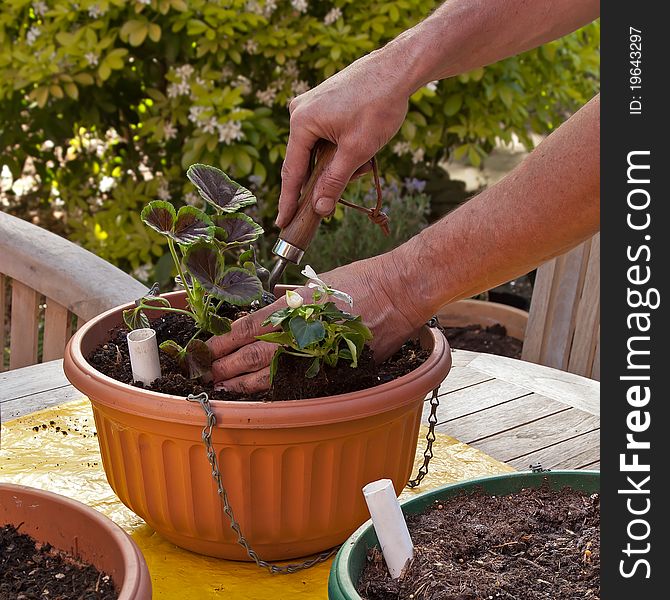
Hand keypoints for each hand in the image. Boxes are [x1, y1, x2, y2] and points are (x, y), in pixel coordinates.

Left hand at [207, 254, 423, 393]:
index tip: (208, 347)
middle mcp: (302, 329)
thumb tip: (274, 302)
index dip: (225, 340)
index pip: (249, 326)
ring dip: (245, 381)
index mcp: (294, 305)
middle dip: (227, 364)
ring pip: (273, 372)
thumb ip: (294, 296)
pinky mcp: (334, 366)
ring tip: (224, 388)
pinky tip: (263, 393)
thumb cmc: (361, 280)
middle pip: (254, 352)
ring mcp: (318, 351)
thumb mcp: (320, 281)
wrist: (398, 293)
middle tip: (207, 373)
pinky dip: (278, 388)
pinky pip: (302, 380)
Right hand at [276, 50, 411, 227]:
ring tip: (366, 163)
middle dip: (327, 179)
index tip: (282, 223)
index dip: (288, 201)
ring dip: (340, 164)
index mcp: (301, 122)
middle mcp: (300, 112)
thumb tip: (319, 209)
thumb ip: (334, 182)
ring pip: (319, 151)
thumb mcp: (357, 151)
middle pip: (306, 162)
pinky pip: (326, 138)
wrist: (398, 69)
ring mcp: (311, 106)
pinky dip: (343, 150)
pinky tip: (363, 149)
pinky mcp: (324, 104)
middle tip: (343, 193)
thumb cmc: (378, 105)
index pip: (291, 172)